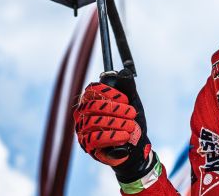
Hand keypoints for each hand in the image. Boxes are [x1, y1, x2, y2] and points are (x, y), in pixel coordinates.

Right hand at [74, 68, 154, 182]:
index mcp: (92, 98)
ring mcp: (83, 129)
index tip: (125, 99)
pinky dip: (112, 136)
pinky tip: (124, 136)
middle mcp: (83, 112)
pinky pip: (95, 138)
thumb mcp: (133, 101)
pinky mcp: (87, 145)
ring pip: (94, 122)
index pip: (92, 89)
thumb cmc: (131, 119)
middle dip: (116, 109)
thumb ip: (128, 86)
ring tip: (131, 126)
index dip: (108, 92)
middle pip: (94, 106)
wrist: (135, 146)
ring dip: (116, 123)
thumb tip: (124, 72)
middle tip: (132, 113)